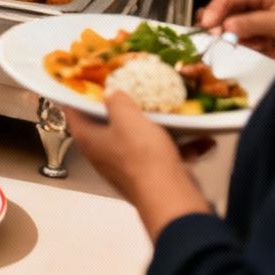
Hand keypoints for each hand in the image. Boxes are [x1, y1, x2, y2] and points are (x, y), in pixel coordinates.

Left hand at [66, 92, 214, 238]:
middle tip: (132, 87)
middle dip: (120, 106)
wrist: (170, 196)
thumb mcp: (126, 116)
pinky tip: (202, 138)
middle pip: (105, 123)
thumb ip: (116, 100)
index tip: (90, 78)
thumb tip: (112, 94)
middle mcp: (101, 154)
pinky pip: (162, 155)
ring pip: (136, 138)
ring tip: (169, 109)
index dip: (78, 92)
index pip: (72, 110)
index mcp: (87, 138)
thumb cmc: (142, 154)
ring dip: (154, 125)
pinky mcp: (149, 176)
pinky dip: (180, 146)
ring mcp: (125, 166)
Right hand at [198, 0, 274, 60]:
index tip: (207, 22)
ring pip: (231, 28)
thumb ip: (253, 22)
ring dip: (226, 36)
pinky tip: (238, 47)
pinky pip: (241, 42)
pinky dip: (236, 46)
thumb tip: (228, 25)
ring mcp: (257, 23)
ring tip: (225, 42)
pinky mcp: (260, 40)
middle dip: (218, 23)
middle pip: (227, 12)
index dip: (216, 8)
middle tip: (212, 34)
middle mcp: (255, 6)